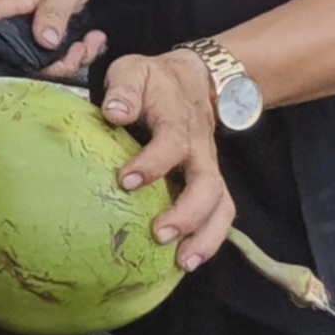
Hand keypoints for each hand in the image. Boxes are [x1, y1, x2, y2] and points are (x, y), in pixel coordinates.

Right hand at [0, 0, 105, 77]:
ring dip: (73, 60)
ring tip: (92, 42)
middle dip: (59, 65)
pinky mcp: (42, 47)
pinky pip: (56, 61)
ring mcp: (25, 41)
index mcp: (3, 12)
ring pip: (43, 67)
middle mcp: (9, 32)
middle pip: (23, 65)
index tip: (56, 57)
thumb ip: (53, 11)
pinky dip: (78, 56)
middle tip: (82, 49)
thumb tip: (46, 40)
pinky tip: (92, 43)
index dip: (24, 62)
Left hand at [103, 51, 236, 271]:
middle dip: (187, 212)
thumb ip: (123, 89)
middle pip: (207, 183)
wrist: (195, 80)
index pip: (172, 142)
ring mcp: (208, 168)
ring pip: (221, 205)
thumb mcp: (133, 71)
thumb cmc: (154, 81)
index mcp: (177, 120)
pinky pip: (220, 214)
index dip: (152, 163)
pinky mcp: (210, 183)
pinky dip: (209, 240)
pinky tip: (186, 262)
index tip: (125, 180)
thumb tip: (114, 112)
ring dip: (205, 236)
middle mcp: (199, 148)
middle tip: (159, 234)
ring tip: (182, 263)